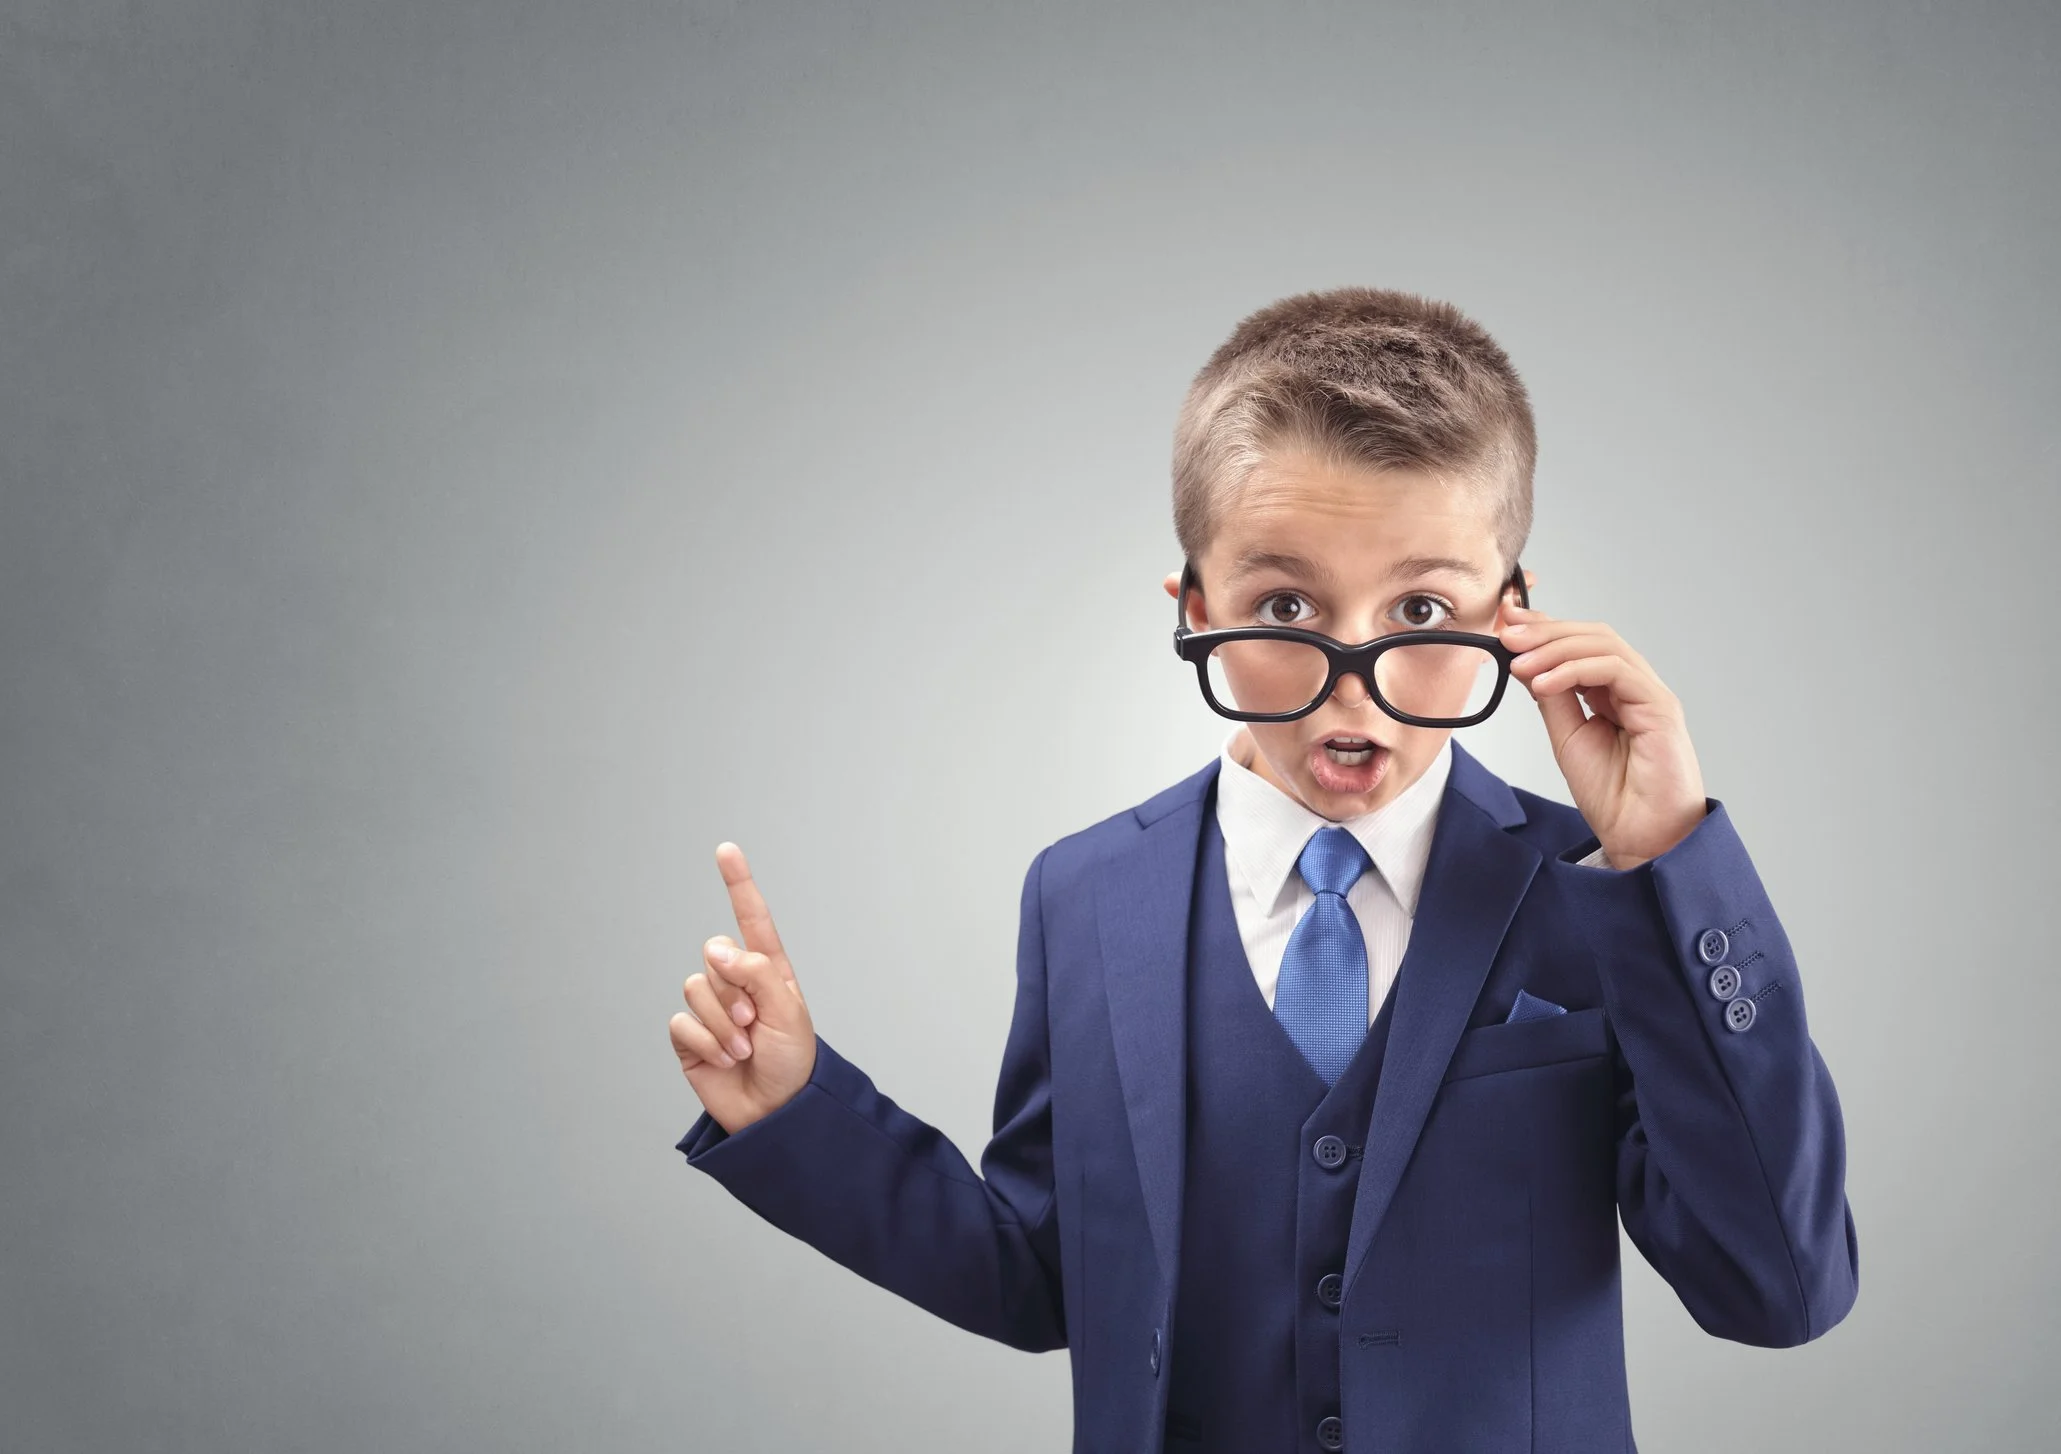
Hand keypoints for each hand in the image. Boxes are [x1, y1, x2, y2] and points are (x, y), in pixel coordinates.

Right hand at [669, 842, 817, 1134]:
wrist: (776, 1112)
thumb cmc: (793, 1062)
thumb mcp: (788, 1011)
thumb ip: (755, 971)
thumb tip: (716, 948)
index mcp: (768, 970)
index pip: (751, 919)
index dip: (737, 883)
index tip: (726, 850)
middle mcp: (736, 983)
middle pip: (715, 957)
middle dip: (734, 991)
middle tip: (755, 1024)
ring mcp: (711, 1009)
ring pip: (695, 988)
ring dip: (722, 1023)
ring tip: (744, 1049)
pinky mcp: (690, 1037)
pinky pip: (681, 1022)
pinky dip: (705, 1042)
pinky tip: (724, 1060)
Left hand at [1497, 604, 1706, 868]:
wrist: (1643, 838)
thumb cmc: (1614, 796)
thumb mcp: (1567, 737)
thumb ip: (1552, 698)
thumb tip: (1525, 662)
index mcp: (1613, 692)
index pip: (1580, 644)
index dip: (1543, 628)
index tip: (1505, 623)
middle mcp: (1634, 687)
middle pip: (1592, 636)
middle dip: (1544, 630)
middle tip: (1506, 633)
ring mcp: (1649, 694)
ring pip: (1604, 645)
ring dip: (1554, 647)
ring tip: (1518, 660)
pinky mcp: (1660, 707)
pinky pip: (1616, 670)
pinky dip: (1575, 669)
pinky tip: (1543, 683)